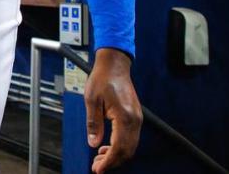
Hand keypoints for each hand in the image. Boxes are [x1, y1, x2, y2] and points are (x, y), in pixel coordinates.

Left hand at [85, 48, 141, 172]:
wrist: (114, 65)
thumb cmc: (102, 79)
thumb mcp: (91, 100)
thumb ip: (93, 123)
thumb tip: (93, 143)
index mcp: (125, 117)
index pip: (118, 147)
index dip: (108, 161)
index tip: (98, 169)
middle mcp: (135, 120)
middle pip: (127, 151)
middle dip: (112, 162)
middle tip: (97, 166)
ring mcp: (137, 118)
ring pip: (130, 146)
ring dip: (116, 155)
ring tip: (100, 158)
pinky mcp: (135, 116)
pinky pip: (130, 138)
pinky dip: (120, 146)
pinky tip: (107, 146)